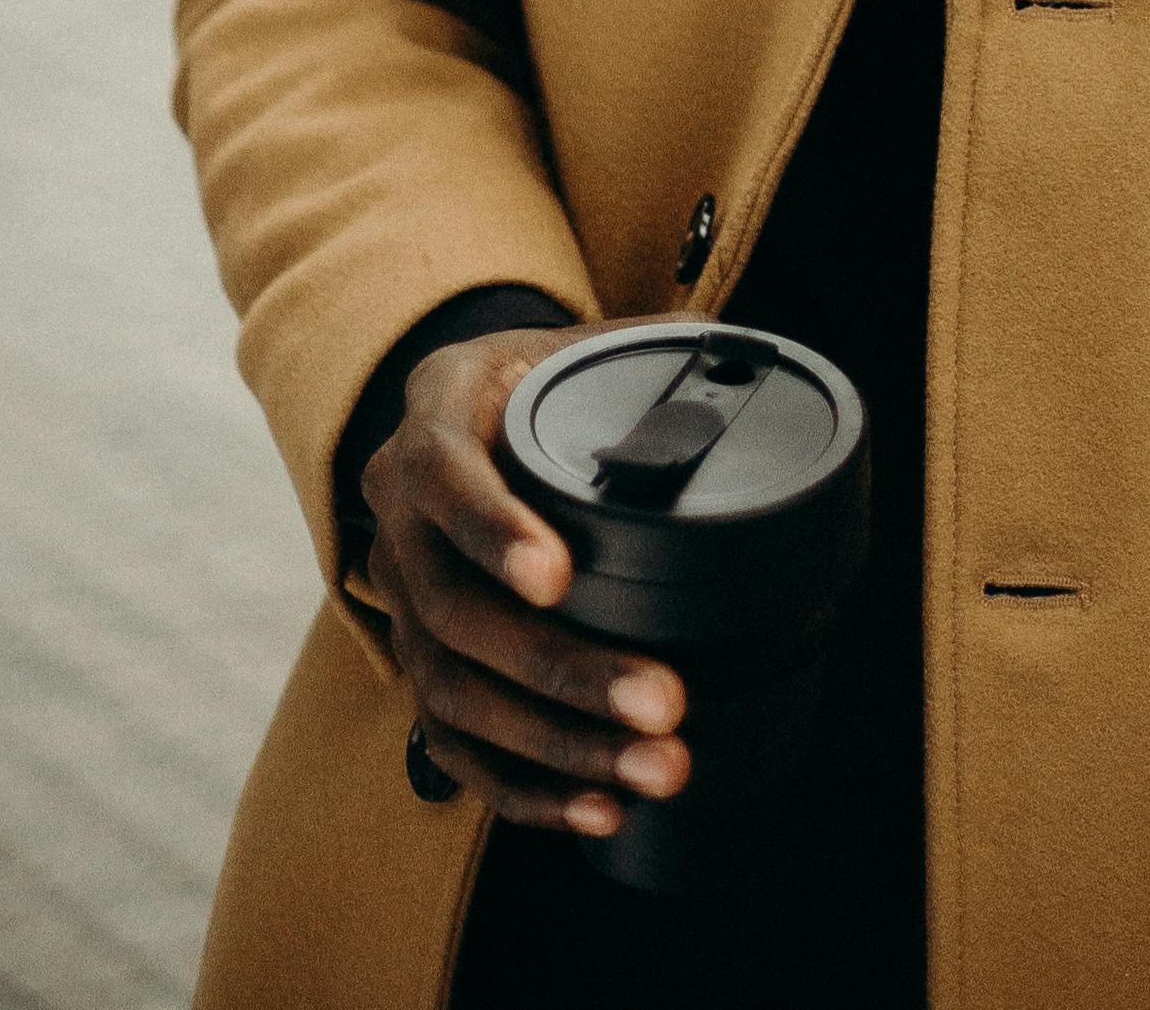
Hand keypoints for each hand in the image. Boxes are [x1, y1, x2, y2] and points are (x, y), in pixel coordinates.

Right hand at [361, 328, 689, 838]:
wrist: (465, 413)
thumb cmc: (537, 376)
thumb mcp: (576, 342)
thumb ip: (653, 353)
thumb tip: (748, 369)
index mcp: (436, 415)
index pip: (443, 475)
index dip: (494, 531)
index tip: (559, 577)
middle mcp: (401, 516)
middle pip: (454, 610)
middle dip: (560, 667)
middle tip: (663, 701)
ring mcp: (401, 600)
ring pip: (454, 692)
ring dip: (557, 743)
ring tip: (652, 768)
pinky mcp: (420, 668)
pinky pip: (455, 745)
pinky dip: (526, 787)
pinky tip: (597, 808)